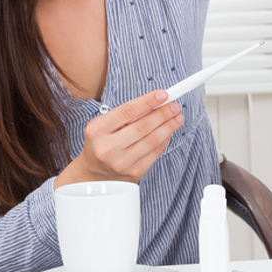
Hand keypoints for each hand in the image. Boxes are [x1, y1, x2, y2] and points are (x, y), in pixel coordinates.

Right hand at [55, 90, 183, 187]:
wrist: (94, 176)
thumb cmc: (101, 145)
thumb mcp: (104, 126)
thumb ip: (126, 115)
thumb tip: (155, 104)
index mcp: (97, 131)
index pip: (127, 111)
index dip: (148, 101)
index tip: (163, 94)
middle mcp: (107, 148)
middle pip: (143, 126)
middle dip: (163, 114)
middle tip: (175, 106)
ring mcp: (121, 162)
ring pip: (152, 140)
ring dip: (169, 126)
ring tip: (178, 118)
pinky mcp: (134, 173)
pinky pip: (155, 153)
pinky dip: (165, 140)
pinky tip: (169, 132)